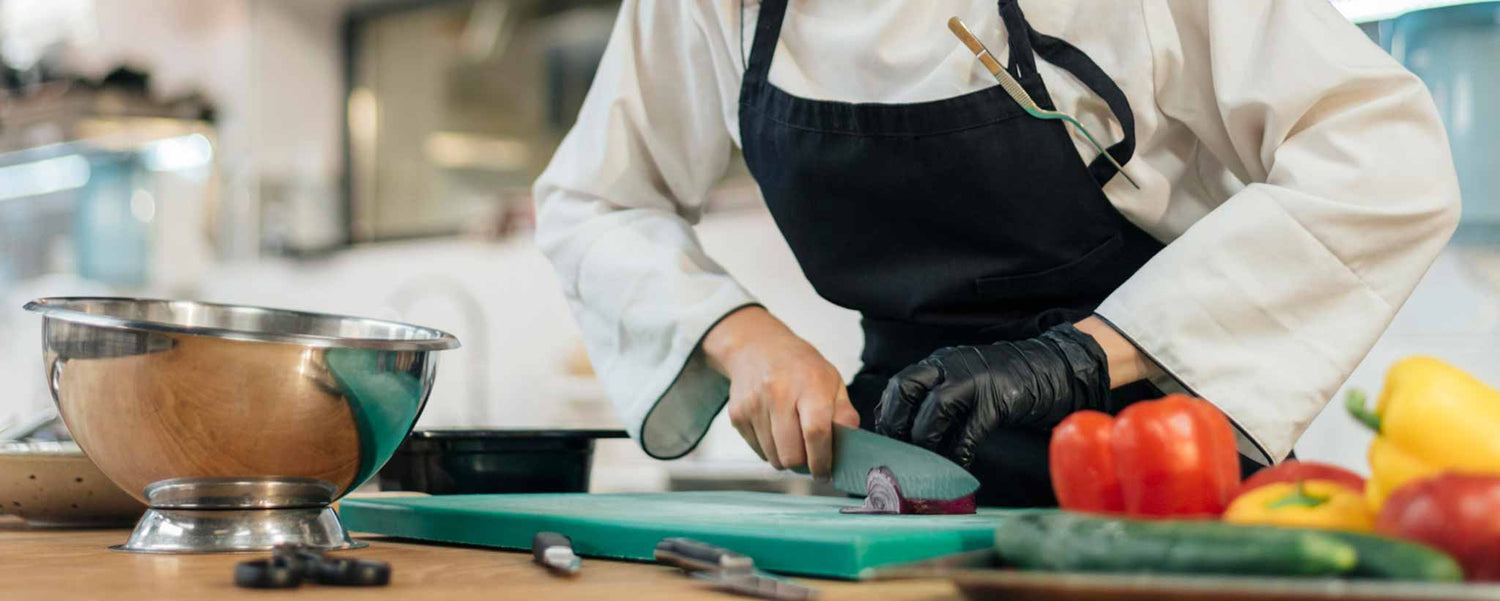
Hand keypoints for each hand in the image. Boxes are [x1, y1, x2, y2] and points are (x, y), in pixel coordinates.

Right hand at [703, 306, 859, 477]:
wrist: (757, 347)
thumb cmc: (801, 367)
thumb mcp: (832, 381)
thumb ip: (844, 414)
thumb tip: (851, 447)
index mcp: (810, 384)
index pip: (816, 432)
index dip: (822, 460)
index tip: (825, 473)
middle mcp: (779, 394)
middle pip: (792, 454)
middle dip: (804, 464)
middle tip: (810, 456)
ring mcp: (754, 405)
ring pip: (774, 458)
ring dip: (787, 457)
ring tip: (793, 438)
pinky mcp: (737, 415)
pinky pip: (759, 451)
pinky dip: (770, 450)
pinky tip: (775, 430)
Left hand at [875, 318, 1149, 466]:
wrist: (1052, 369)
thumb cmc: (1003, 383)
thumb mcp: (963, 381)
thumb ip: (937, 399)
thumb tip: (908, 438)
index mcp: (939, 362)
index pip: (899, 384)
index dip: (887, 415)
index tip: (883, 442)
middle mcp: (951, 365)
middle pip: (907, 389)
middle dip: (896, 425)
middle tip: (897, 454)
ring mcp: (975, 380)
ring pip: (935, 409)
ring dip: (925, 441)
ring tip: (926, 464)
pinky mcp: (998, 399)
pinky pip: (970, 430)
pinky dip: (959, 452)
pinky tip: (957, 467)